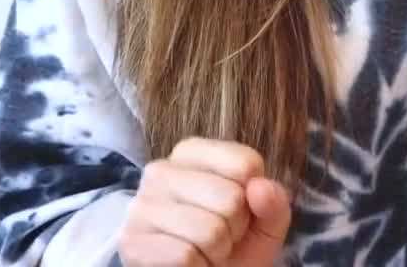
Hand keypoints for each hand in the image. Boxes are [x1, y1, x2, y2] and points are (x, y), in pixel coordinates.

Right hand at [118, 138, 292, 265]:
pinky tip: (189, 262)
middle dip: (235, 228)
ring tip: (205, 250)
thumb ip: (273, 202)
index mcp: (191, 152)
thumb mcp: (264, 223)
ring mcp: (141, 205)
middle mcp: (160, 170)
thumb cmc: (233, 247)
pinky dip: (197, 266)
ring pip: (209, 230)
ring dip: (217, 251)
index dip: (253, 197)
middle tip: (221, 236)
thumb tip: (260, 187)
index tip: (238, 211)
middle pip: (230, 198)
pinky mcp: (132, 241)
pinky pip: (185, 255)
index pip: (246, 164)